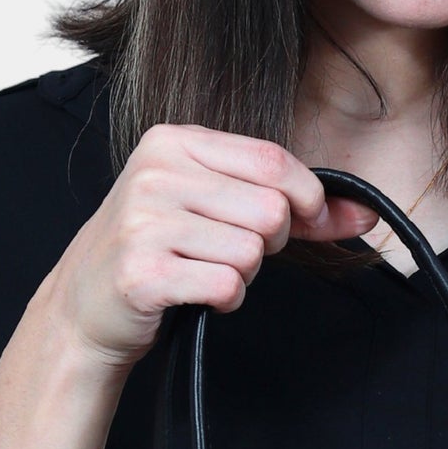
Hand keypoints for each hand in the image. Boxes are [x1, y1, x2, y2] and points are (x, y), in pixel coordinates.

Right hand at [41, 124, 379, 372]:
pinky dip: (224, 299)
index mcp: (175, 143)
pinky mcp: (144, 272)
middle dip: (268, 244)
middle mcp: (157, 173)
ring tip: (205, 272)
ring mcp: (146, 221)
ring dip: (242, 274)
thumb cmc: (157, 251)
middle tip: (231, 253)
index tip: (307, 222)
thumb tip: (363, 214)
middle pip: (269, 210)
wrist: (85, 305)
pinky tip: (196, 294)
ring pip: (250, 251)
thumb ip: (287, 204)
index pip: (272, 161)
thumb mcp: (212, 207)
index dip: (306, 198)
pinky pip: (226, 285)